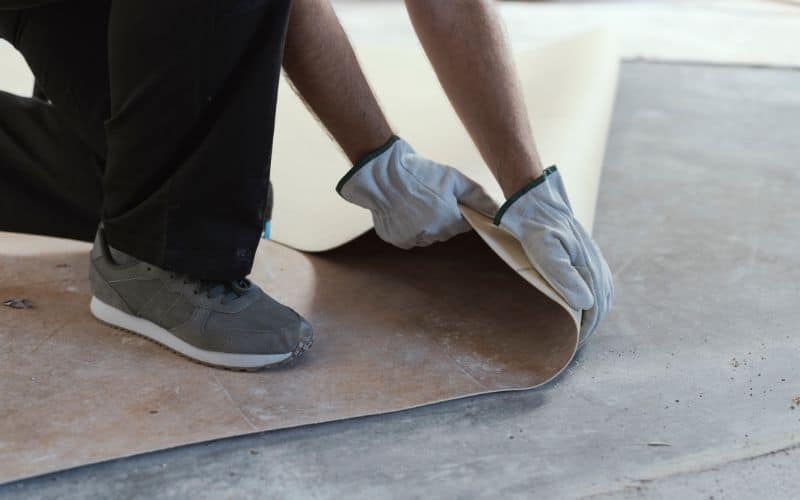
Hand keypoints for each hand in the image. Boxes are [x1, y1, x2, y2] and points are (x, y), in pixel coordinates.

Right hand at [337, 136, 497, 248]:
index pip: (463, 225)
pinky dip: (408, 229)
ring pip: (427, 236)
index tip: (449, 200)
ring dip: (425, 225)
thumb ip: (477, 196)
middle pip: (445, 232)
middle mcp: (432, 233)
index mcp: (449, 220)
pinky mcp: (396, 240)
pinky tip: (404, 211)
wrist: (384, 174)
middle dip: (442, 219)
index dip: (458, 212)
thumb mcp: (453, 178)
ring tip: (415, 204)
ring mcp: (412, 238)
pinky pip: (409, 239)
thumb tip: (498, 210)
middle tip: (430, 199)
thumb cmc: (421, 173)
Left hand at [494, 167, 613, 340]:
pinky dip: (596, 298)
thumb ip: (563, 276)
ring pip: (603, 294)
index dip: (584, 331)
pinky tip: (585, 305)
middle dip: (590, 326)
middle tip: (572, 344)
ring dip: (594, 314)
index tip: (571, 347)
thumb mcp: (544, 250)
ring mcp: (593, 257)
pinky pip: (600, 281)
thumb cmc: (533, 226)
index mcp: (587, 267)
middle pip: (601, 304)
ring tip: (579, 330)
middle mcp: (595, 264)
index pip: (594, 309)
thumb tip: (586, 304)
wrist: (534, 199)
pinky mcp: (586, 253)